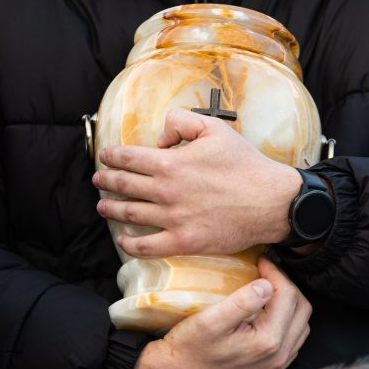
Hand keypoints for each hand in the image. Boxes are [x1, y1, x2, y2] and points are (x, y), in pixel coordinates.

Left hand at [93, 108, 301, 258]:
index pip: (128, 158)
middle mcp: (166, 191)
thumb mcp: (214, 129)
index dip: (111, 156)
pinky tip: (122, 239)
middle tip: (98, 180)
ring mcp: (172, 219)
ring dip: (111, 209)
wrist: (270, 201)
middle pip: (123, 185)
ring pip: (129, 214)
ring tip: (102, 206)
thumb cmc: (245, 165)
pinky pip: (146, 246)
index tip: (105, 156)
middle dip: (106, 181)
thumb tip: (159, 138)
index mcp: (170, 163)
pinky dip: (129, 243)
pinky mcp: (183, 242)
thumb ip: (181, 122)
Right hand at [128, 257, 310, 368]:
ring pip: (300, 330)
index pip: (287, 296)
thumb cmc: (188, 348)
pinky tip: (266, 318)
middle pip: (302, 312)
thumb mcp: (210, 320)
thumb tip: (267, 285)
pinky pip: (290, 347)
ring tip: (268, 293)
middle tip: (266, 274)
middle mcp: (277, 359)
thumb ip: (242, 301)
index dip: (276, 273)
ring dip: (289, 307)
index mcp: (267, 341)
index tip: (260, 262)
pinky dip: (285, 326)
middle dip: (287, 287)